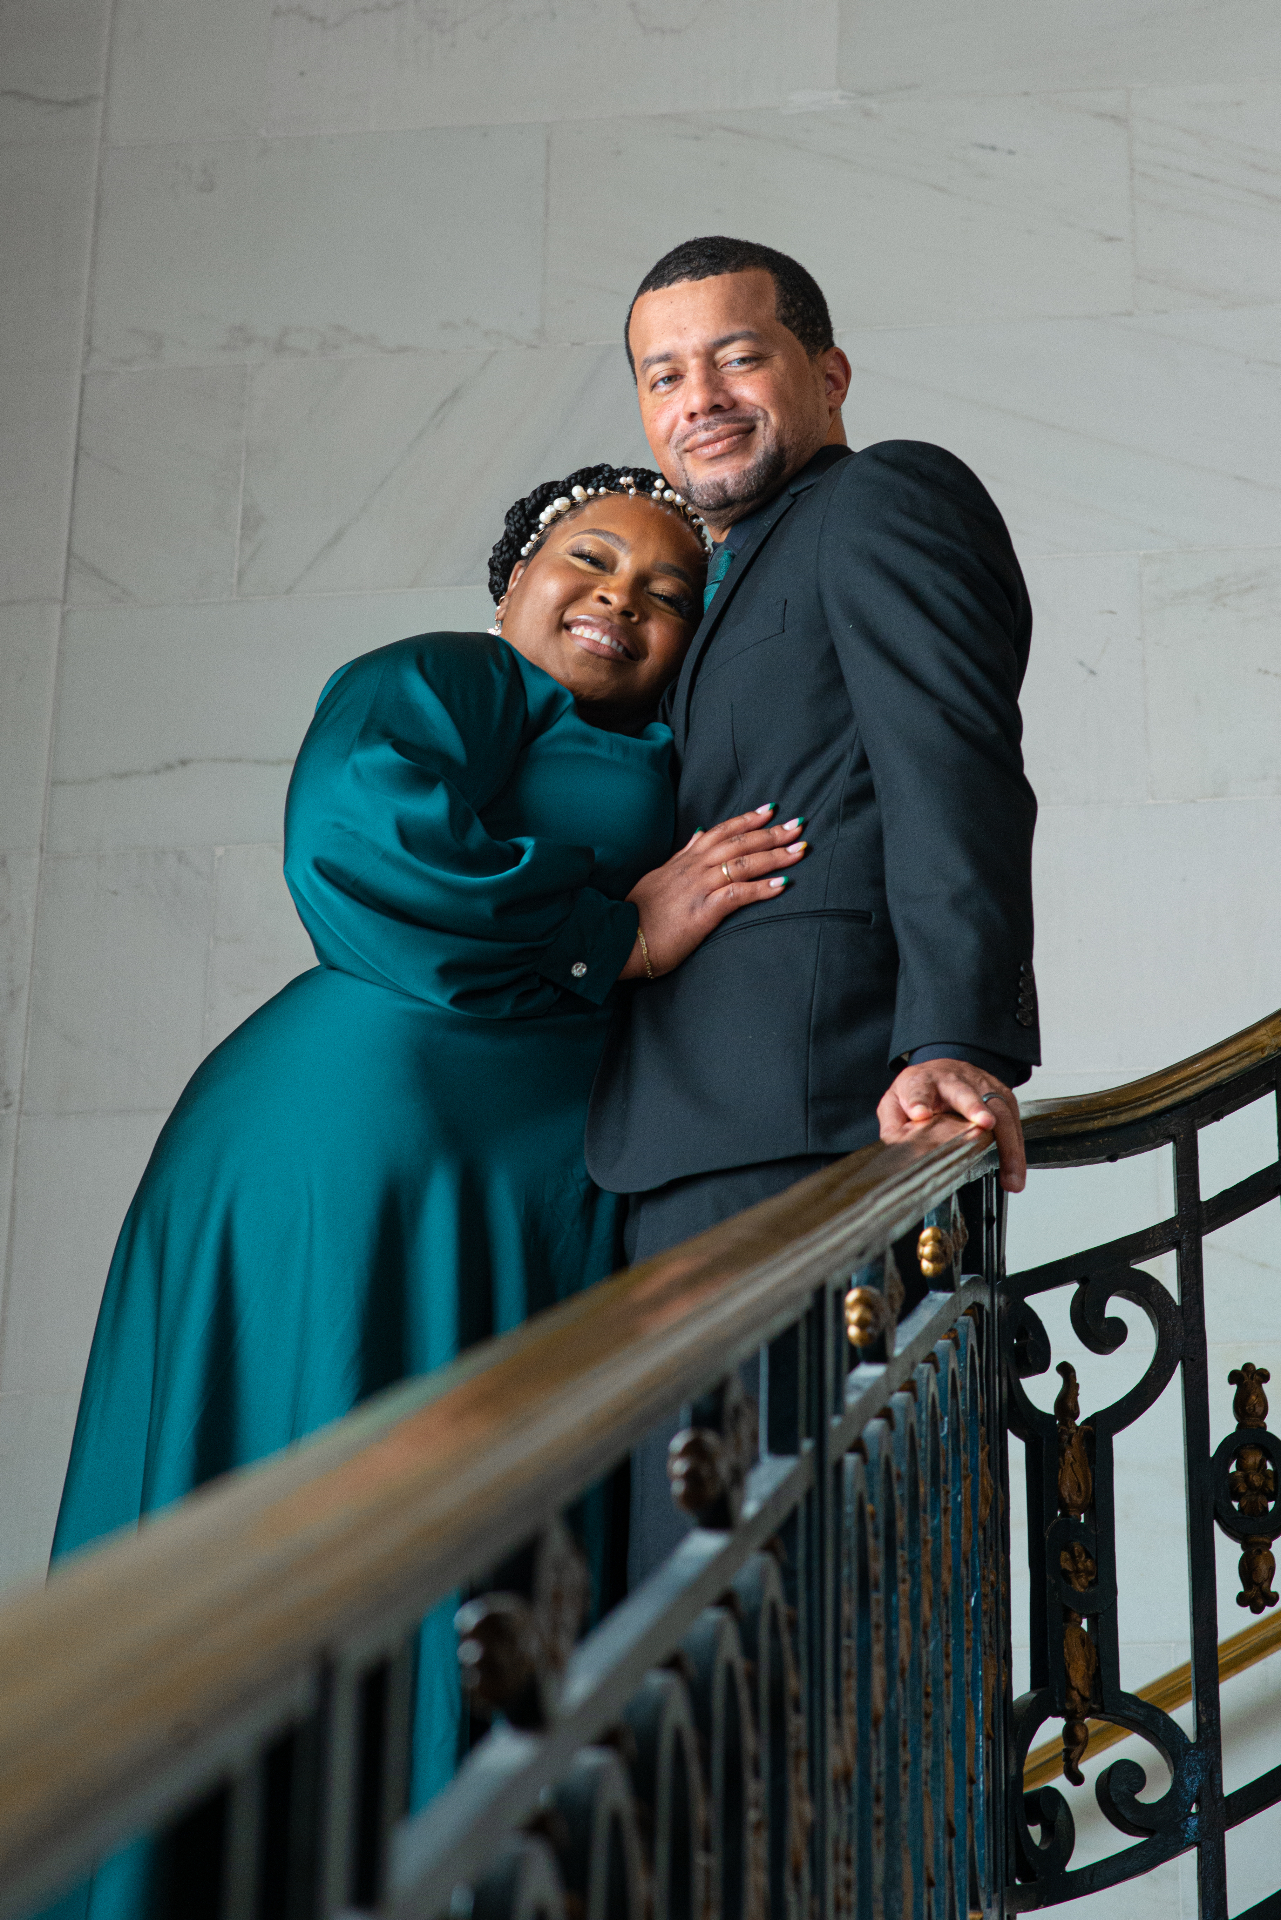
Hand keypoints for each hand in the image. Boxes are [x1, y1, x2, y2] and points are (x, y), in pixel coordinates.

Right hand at [619, 805, 807, 979]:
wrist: (620, 939)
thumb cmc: (639, 913)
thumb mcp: (658, 876)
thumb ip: (681, 856)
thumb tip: (698, 835)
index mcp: (684, 861)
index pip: (721, 832)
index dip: (747, 819)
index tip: (771, 809)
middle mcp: (693, 869)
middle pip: (739, 843)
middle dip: (772, 833)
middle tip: (799, 825)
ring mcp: (698, 888)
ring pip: (743, 864)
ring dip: (775, 856)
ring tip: (800, 850)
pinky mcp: (702, 912)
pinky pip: (737, 895)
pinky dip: (761, 888)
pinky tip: (783, 884)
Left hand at [877, 1058, 1025, 1192]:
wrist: (941, 1069)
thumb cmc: (919, 1091)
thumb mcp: (895, 1103)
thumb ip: (892, 1123)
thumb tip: (895, 1148)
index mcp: (921, 1082)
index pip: (918, 1089)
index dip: (918, 1100)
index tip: (919, 1114)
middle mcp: (952, 1079)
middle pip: (964, 1092)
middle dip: (975, 1106)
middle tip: (985, 1124)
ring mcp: (981, 1084)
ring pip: (999, 1109)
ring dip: (1007, 1142)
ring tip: (1010, 1174)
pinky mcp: (1001, 1093)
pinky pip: (1013, 1119)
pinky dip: (1017, 1145)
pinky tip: (1016, 1168)